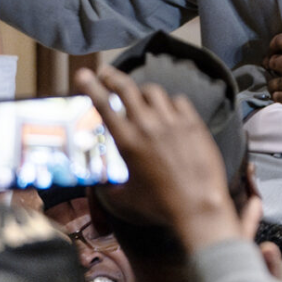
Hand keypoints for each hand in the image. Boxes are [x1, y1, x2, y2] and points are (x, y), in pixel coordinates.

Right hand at [78, 65, 258, 252]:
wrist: (198, 207)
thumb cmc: (159, 207)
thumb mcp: (124, 200)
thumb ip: (109, 188)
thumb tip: (102, 184)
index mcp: (127, 141)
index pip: (103, 105)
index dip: (91, 86)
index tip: (83, 74)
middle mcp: (147, 126)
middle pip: (126, 87)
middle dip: (112, 76)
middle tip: (106, 74)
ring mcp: (172, 122)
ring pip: (153, 91)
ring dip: (142, 92)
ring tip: (140, 98)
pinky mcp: (193, 124)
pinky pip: (178, 101)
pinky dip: (170, 103)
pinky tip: (169, 111)